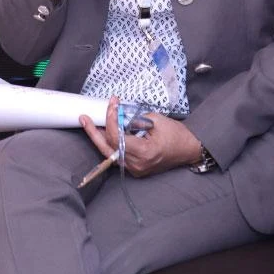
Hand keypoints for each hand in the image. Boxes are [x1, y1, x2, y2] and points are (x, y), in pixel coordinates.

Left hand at [79, 96, 201, 178]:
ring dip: (100, 138)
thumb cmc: (176, 134)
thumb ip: (135, 119)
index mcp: (144, 153)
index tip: (113, 104)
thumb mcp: (156, 120)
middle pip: (107, 149)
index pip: (117, 137)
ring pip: (110, 154)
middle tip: (84, 118)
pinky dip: (111, 143)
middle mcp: (136, 165)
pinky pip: (118, 156)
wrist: (189, 149)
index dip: (111, 119)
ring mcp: (135, 170)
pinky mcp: (135, 169)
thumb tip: (118, 115)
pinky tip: (105, 133)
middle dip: (94, 132)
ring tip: (90, 124)